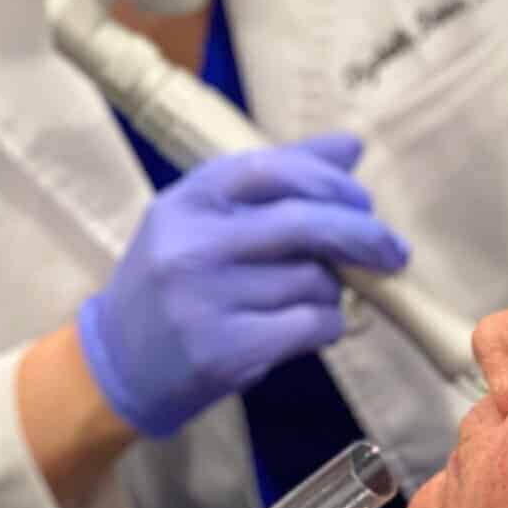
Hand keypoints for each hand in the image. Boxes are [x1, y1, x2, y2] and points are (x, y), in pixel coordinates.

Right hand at [77, 132, 410, 437]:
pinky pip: (310, 326)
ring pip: (314, 281)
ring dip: (334, 289)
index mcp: (190, 198)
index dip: (331, 181)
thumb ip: (277, 176)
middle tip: (392, 249)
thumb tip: (351, 145)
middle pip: (305, 223)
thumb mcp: (205, 215)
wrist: (115, 362)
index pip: (276, 169)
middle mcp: (194, 244)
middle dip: (362, 233)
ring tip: (312, 295)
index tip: (362, 200)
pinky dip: (327, 324)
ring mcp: (206, 300)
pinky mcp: (224, 352)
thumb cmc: (172, 276)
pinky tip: (310, 325)